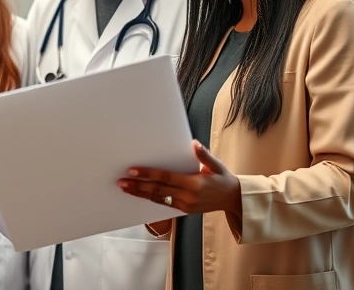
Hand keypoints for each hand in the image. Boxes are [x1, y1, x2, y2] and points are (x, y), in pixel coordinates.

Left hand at [118, 140, 241, 217]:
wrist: (232, 199)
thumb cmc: (222, 179)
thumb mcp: (216, 165)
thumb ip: (204, 156)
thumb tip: (194, 144)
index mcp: (194, 183)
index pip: (165, 177)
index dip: (148, 174)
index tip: (132, 170)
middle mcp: (188, 196)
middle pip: (157, 190)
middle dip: (138, 186)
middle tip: (121, 182)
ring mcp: (185, 205)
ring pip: (158, 199)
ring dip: (140, 194)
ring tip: (125, 188)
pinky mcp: (184, 210)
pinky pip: (164, 204)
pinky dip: (150, 199)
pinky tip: (139, 194)